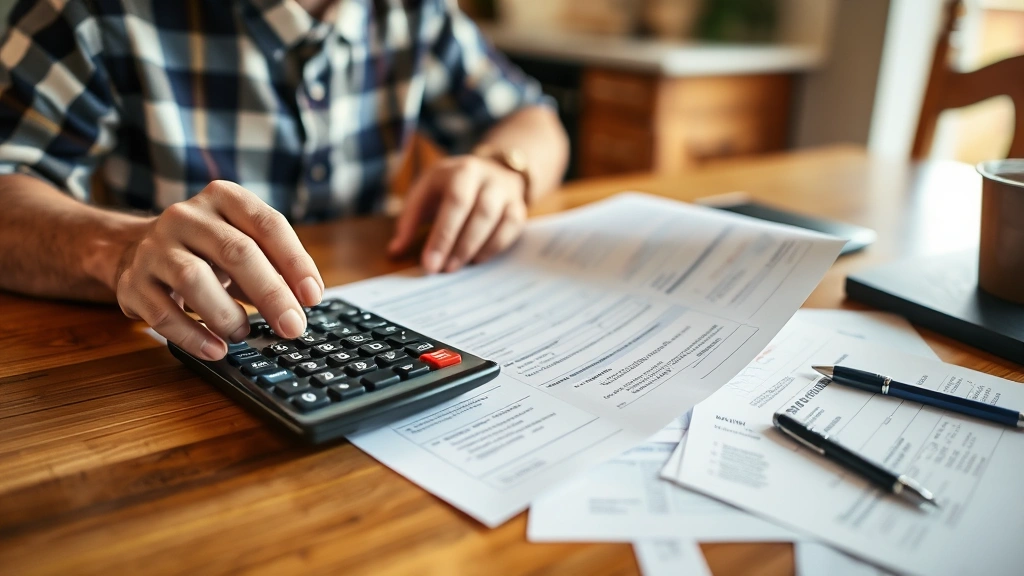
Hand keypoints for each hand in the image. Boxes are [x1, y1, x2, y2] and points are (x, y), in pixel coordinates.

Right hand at [115, 181, 323, 359]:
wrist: (136, 249)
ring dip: (227, 314)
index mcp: (223, 198)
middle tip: (293, 326)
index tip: (313, 296)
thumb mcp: (242, 244)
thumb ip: (274, 266)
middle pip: (236, 252)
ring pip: (194, 279)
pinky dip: (193, 336)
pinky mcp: (132, 281)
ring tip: (244, 333)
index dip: (295, 262)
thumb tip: (302, 303)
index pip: (268, 224)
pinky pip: (163, 313)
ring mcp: (155, 247)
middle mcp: (186, 216)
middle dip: (271, 294)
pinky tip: (216, 350)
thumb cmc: (207, 250)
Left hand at [388, 155, 527, 272]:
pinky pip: (511, 228)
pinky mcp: (518, 207)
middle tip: (442, 270)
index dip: (442, 236)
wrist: (493, 170)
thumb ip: (410, 220)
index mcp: (460, 171)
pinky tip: (476, 259)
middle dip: (458, 245)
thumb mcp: (426, 192)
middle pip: (478, 212)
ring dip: (474, 248)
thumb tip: (394, 251)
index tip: (428, 264)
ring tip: (455, 267)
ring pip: (496, 221)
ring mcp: (505, 192)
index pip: (454, 203)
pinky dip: (494, 247)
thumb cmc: (451, 186)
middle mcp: (486, 178)